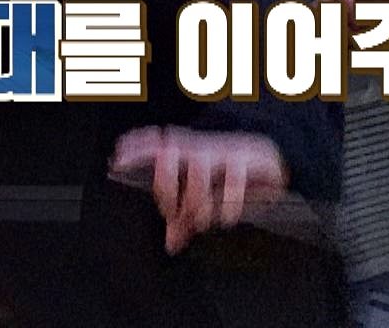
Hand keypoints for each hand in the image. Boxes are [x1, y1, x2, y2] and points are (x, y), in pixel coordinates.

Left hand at [110, 126, 286, 253]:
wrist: (270, 154)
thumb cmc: (229, 174)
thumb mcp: (204, 194)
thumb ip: (186, 218)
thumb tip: (171, 244)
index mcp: (185, 153)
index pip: (154, 144)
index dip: (135, 149)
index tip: (117, 159)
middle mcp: (199, 149)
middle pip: (169, 156)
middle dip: (166, 186)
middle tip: (173, 211)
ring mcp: (221, 152)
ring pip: (198, 172)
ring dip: (197, 204)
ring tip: (201, 221)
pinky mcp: (244, 161)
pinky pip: (231, 183)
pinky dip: (228, 205)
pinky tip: (227, 216)